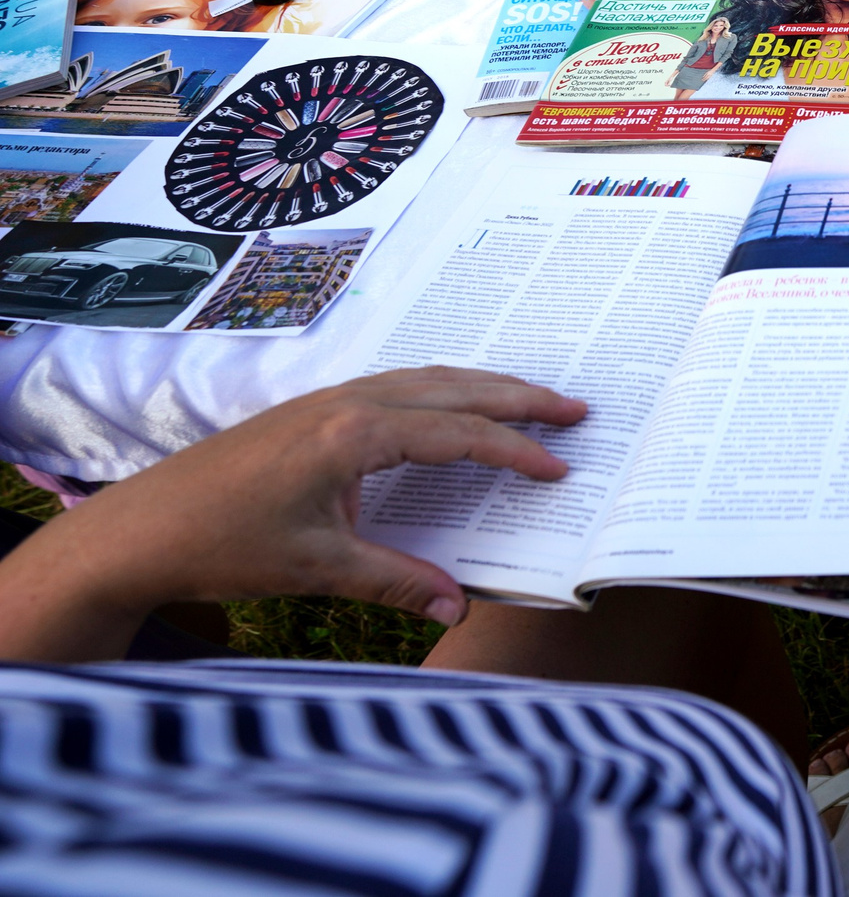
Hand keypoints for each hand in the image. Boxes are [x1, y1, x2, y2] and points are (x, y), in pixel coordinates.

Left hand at [0, 368, 585, 659]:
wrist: (137, 527)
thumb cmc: (219, 543)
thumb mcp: (315, 568)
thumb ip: (394, 580)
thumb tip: (458, 606)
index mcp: (354, 435)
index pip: (458, 433)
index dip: (515, 451)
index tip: (558, 468)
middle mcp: (346, 403)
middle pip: (453, 387)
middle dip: (518, 396)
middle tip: (574, 407)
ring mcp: (327, 400)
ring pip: (426, 379)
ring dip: (483, 388)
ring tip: (531, 401)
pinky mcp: (312, 411)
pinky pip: (398, 386)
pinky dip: (443, 392)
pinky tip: (453, 409)